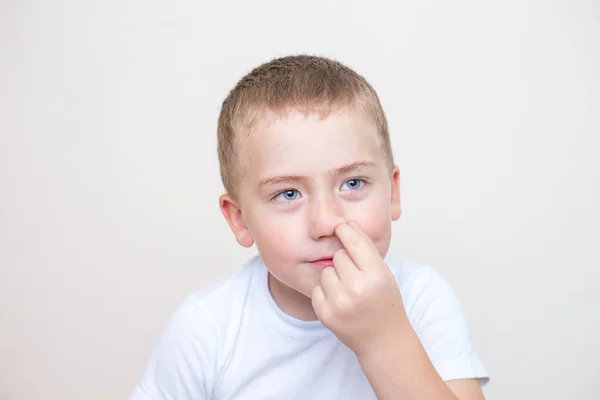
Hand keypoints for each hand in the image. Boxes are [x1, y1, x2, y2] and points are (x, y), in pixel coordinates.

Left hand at [311, 220, 408, 355]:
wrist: (382, 339)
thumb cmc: (384, 301)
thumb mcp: (383, 272)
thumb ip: (366, 248)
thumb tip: (347, 224)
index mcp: (376, 276)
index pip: (354, 242)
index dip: (345, 230)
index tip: (340, 226)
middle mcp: (357, 289)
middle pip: (338, 256)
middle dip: (345, 261)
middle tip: (356, 276)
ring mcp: (339, 303)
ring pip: (326, 271)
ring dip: (334, 277)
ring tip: (348, 290)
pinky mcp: (325, 314)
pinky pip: (317, 288)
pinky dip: (325, 292)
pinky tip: (340, 301)